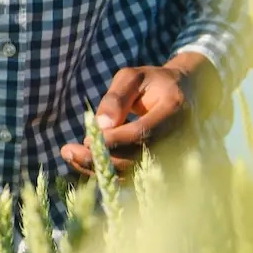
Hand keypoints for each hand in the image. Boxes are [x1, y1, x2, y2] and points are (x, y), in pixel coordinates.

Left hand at [59, 54, 219, 179]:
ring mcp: (173, 155)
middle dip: (100, 158)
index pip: (142, 133)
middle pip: (136, 158)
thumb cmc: (152, 82)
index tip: (87, 139)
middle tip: (68, 151)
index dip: (114, 140)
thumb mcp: (133, 77)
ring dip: (98, 168)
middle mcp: (178, 138)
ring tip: (69, 155)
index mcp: (173, 110)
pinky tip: (82, 161)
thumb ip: (117, 97)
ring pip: (132, 171)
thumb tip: (100, 125)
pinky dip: (106, 172)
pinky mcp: (162, 166)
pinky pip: (133, 175)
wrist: (184, 94)